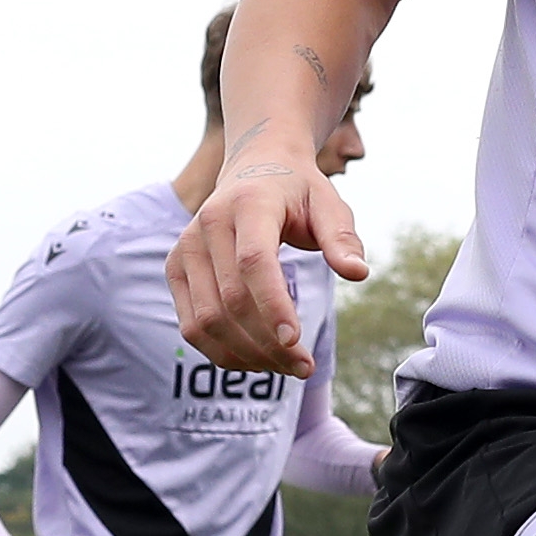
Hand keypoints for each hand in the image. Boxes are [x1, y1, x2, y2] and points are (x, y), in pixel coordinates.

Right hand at [165, 159, 364, 376]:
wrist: (255, 167)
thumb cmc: (298, 192)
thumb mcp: (329, 204)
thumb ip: (342, 238)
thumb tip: (358, 273)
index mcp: (248, 205)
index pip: (254, 262)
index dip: (273, 305)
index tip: (296, 342)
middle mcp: (207, 225)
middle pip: (231, 300)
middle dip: (268, 343)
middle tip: (305, 366)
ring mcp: (186, 249)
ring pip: (206, 320)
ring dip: (246, 355)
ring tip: (284, 367)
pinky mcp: (176, 270)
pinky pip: (191, 325)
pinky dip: (221, 352)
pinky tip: (256, 359)